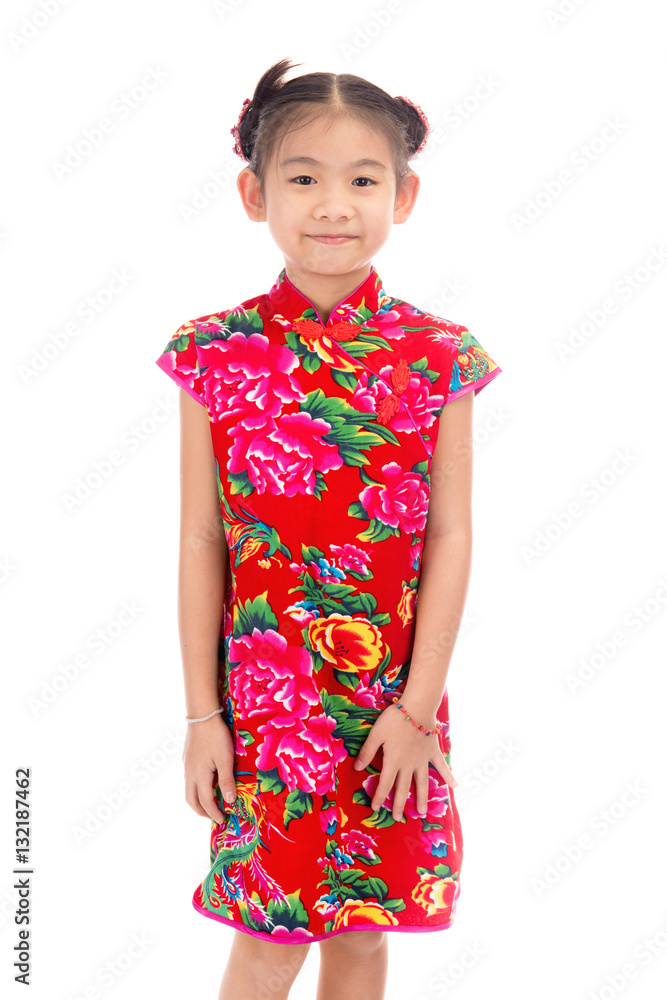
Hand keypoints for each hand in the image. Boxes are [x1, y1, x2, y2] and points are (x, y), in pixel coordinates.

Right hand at [183, 714, 236, 823]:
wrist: (202, 715)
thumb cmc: (216, 736)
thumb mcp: (225, 759)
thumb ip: (227, 780)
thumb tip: (229, 801)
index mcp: (200, 776)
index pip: (205, 802)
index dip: (214, 813)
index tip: (223, 820)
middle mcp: (190, 773)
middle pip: (191, 800)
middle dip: (201, 811)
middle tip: (213, 816)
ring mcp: (187, 765)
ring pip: (188, 789)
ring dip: (197, 800)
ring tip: (209, 802)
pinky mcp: (187, 757)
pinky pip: (189, 779)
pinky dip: (196, 788)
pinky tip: (205, 782)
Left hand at [353, 701, 456, 821]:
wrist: (417, 709)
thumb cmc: (394, 720)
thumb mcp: (376, 734)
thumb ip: (367, 751)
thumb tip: (357, 767)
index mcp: (393, 761)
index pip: (385, 784)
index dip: (379, 796)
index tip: (375, 808)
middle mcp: (408, 765)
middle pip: (403, 788)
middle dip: (399, 804)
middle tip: (398, 818)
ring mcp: (422, 760)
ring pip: (422, 783)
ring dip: (421, 798)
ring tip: (421, 812)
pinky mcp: (433, 752)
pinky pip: (441, 766)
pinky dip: (448, 776)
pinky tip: (455, 786)